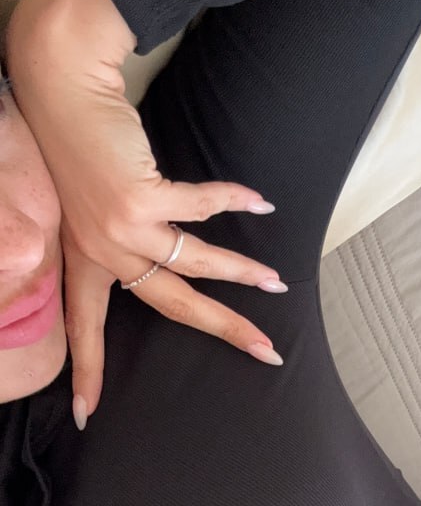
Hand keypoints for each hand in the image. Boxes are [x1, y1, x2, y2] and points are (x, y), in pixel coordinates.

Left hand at [6, 0, 285, 425]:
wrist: (59, 90)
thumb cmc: (71, 143)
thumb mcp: (78, 206)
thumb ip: (107, 239)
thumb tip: (154, 256)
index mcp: (82, 261)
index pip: (84, 328)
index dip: (87, 372)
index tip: (87, 415)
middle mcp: (103, 252)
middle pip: (172, 306)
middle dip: (224, 330)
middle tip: (265, 352)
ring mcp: (123, 227)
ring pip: (197, 263)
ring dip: (242, 273)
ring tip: (276, 283)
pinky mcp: (143, 195)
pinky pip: (201, 207)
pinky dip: (234, 202)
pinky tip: (260, 206)